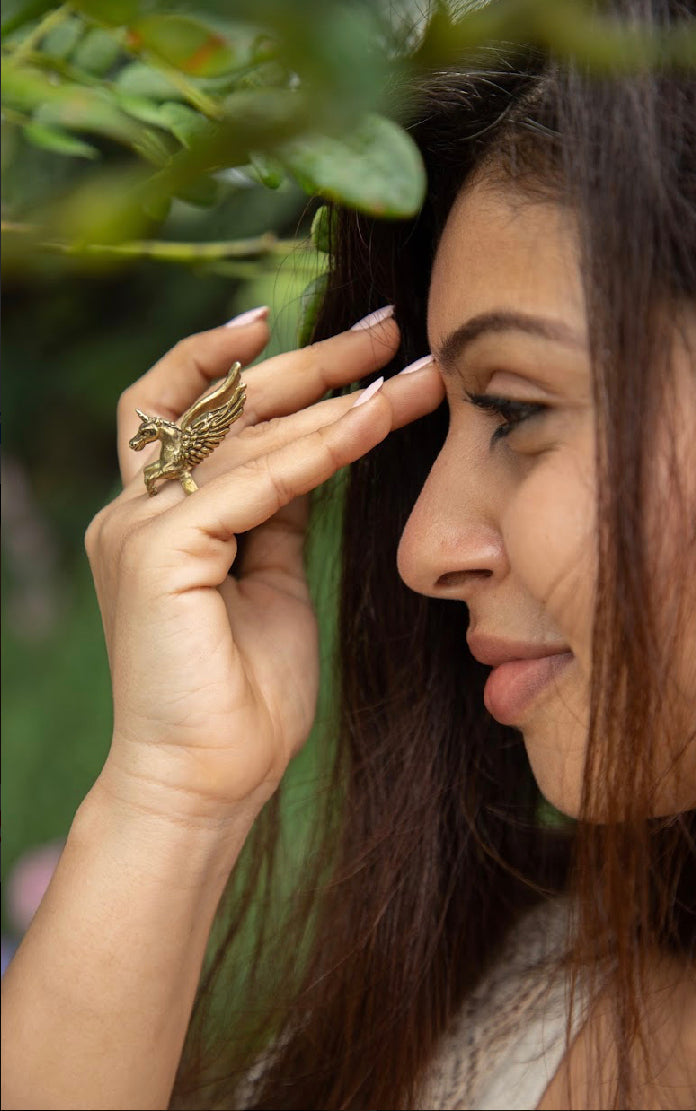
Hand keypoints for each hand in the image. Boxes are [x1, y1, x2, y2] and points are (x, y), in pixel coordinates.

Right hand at [85, 310, 442, 824]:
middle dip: (306, 360)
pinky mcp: (155, 553)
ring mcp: (136, 528)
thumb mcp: (270, 577)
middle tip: (384, 327)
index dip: (246, 359)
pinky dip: (317, 450)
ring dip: (330, 397)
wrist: (209, 782)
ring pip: (240, 434)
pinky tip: (374, 420)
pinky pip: (252, 483)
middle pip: (215, 402)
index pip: (193, 409)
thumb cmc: (245, 693)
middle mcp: (132, 510)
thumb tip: (313, 447)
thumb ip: (277, 510)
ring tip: (404, 372)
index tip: (325, 331)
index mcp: (154, 517)